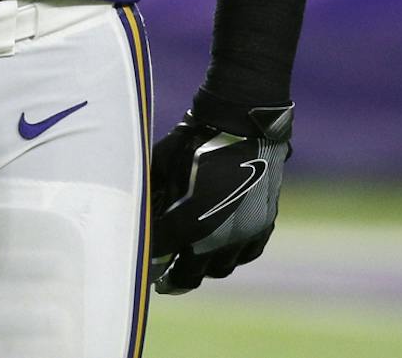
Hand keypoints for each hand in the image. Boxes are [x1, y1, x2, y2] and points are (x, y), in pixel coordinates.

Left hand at [148, 90, 292, 294]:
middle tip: (164, 278)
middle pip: (191, 273)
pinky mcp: (263, 223)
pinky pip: (246, 253)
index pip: (162, 255)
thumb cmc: (194, 140)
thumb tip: (138, 214)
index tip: (143, 269)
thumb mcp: (162, 165)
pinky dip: (231, 256)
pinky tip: (221, 249)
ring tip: (191, 262)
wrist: (242, 124)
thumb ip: (152, 195)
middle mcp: (218, 235)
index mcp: (188, 222)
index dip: (149, 264)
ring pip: (220, 267)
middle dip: (175, 277)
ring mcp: (244, 232)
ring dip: (203, 268)